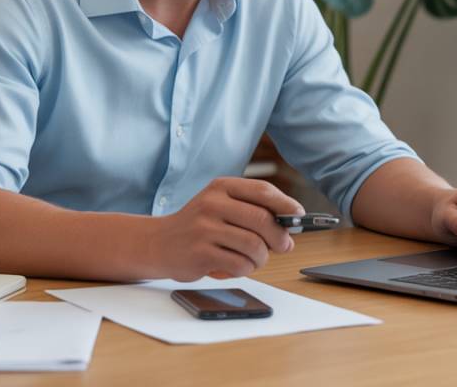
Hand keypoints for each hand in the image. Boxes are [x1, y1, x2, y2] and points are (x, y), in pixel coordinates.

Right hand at [153, 177, 303, 280]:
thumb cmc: (199, 225)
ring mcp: (205, 228)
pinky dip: (246, 268)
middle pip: (262, 220)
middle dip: (279, 236)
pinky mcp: (201, 253)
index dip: (286, 204)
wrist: (158, 243)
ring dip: (262, 257)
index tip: (298, 216)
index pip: (262, 191)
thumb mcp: (221, 206)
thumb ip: (253, 212)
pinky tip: (236, 266)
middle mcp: (212, 204)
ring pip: (254, 245)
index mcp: (221, 187)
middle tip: (284, 246)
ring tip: (255, 259)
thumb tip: (289, 232)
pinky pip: (240, 264)